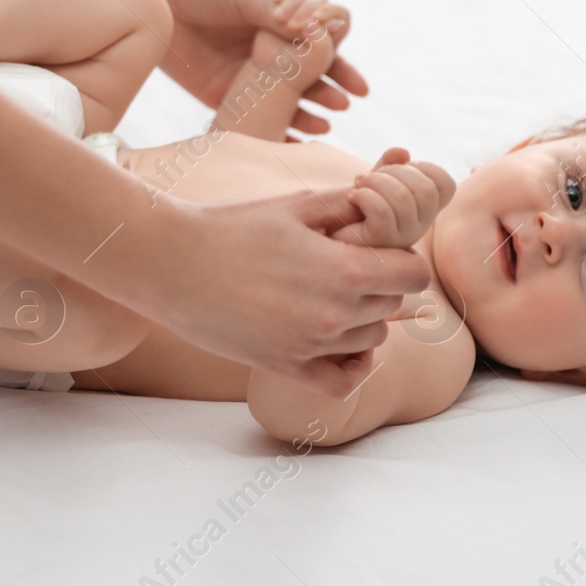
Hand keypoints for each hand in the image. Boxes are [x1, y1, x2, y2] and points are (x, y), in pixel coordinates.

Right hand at [133, 188, 431, 398]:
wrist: (172, 263)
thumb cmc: (231, 226)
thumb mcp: (296, 204)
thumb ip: (348, 206)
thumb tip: (385, 205)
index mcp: (343, 271)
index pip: (413, 273)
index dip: (401, 256)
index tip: (377, 247)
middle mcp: (334, 315)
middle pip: (393, 303)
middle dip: (379, 281)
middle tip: (345, 263)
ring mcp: (310, 346)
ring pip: (373, 339)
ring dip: (363, 317)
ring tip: (329, 293)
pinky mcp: (285, 367)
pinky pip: (344, 381)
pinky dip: (353, 367)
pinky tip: (340, 344)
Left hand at [148, 0, 367, 134]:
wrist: (159, 2)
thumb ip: (275, 13)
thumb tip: (310, 30)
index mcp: (281, 26)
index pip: (320, 45)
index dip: (338, 59)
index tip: (352, 77)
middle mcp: (272, 53)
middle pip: (311, 76)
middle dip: (331, 90)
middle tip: (345, 103)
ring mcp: (252, 77)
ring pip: (289, 101)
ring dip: (310, 112)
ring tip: (325, 123)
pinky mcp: (227, 97)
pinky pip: (258, 119)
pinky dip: (279, 132)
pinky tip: (295, 141)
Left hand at [330, 148, 457, 249]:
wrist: (331, 233)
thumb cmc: (356, 207)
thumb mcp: (377, 181)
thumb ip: (390, 165)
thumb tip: (402, 152)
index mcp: (424, 209)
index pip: (446, 186)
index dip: (426, 168)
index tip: (401, 167)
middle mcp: (419, 226)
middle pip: (426, 190)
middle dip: (395, 172)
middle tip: (371, 176)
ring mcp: (402, 238)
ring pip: (403, 199)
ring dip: (375, 182)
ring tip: (359, 184)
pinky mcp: (380, 243)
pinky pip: (382, 212)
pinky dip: (364, 196)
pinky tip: (353, 197)